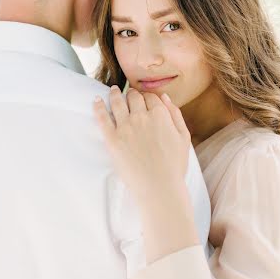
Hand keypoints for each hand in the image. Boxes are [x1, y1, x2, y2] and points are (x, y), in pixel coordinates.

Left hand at [93, 86, 190, 204]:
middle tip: (128, 95)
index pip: (151, 97)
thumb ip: (175, 114)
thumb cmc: (174, 166)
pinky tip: (96, 100)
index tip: (144, 99)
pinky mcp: (112, 139)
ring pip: (117, 102)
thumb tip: (165, 98)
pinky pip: (102, 117)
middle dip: (132, 94)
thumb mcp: (183, 138)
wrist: (159, 188)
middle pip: (134, 97)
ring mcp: (125, 127)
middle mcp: (142, 117)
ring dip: (114, 94)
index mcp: (160, 115)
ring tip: (113, 91)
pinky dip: (98, 106)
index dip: (147, 97)